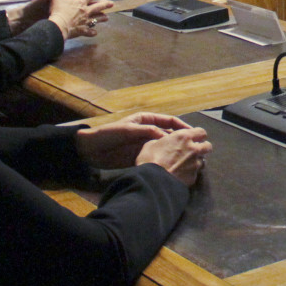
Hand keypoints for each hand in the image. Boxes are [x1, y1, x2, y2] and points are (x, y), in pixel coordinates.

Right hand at [40, 0, 113, 39]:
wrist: (58, 26)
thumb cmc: (57, 11)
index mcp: (81, 2)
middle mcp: (86, 11)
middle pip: (98, 6)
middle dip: (105, 4)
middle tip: (112, 3)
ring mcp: (85, 21)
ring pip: (97, 19)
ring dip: (102, 18)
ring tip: (107, 17)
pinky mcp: (82, 30)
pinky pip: (89, 31)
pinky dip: (92, 32)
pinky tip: (95, 33)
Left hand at [76, 112, 193, 169]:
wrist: (90, 150)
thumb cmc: (109, 134)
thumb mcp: (128, 130)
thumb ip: (147, 132)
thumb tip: (167, 137)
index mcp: (146, 120)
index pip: (169, 121)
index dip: (182, 126)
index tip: (193, 133)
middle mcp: (148, 131)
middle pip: (169, 134)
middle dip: (181, 140)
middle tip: (194, 148)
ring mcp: (145, 144)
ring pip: (164, 147)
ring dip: (174, 152)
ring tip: (186, 158)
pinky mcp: (141, 156)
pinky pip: (156, 157)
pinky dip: (164, 161)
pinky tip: (172, 166)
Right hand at [136, 126, 211, 186]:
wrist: (152, 181)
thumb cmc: (149, 159)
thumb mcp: (151, 144)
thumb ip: (163, 141)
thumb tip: (165, 142)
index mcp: (184, 137)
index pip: (201, 132)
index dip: (197, 135)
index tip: (192, 138)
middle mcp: (193, 149)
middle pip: (208, 146)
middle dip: (202, 148)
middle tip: (193, 151)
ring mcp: (195, 164)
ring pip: (203, 161)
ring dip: (197, 161)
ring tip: (187, 164)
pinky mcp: (193, 177)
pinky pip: (195, 173)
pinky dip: (191, 173)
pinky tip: (182, 175)